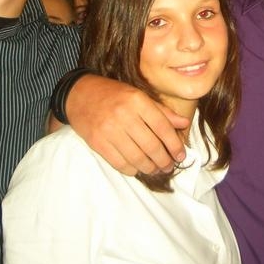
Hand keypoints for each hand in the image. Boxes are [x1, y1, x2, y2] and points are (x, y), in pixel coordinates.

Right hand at [64, 74, 189, 175]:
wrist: (79, 94)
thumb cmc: (113, 94)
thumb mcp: (139, 95)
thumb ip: (162, 111)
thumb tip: (184, 123)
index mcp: (137, 100)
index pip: (162, 127)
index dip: (174, 145)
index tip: (181, 155)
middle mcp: (124, 115)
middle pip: (151, 145)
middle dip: (164, 160)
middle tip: (169, 166)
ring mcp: (109, 130)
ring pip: (137, 158)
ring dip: (150, 168)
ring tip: (157, 169)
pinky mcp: (97, 143)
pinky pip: (120, 163)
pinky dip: (133, 170)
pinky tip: (138, 168)